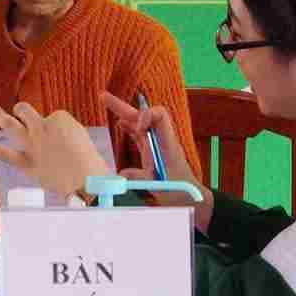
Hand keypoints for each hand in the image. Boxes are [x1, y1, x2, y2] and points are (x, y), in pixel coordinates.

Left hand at [0, 103, 110, 200]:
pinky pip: (5, 154)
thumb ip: (66, 133)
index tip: (63, 138)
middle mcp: (42, 127)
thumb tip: (57, 137)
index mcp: (60, 118)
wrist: (85, 180)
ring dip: (0, 117)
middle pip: (25, 111)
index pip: (53, 117)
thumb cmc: (90, 162)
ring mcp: (32, 144)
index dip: (56, 127)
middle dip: (20, 110)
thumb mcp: (82, 137)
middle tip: (18, 109)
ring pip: (11, 125)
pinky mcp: (26, 163)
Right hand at [103, 92, 214, 230]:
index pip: (160, 116)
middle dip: (124, 106)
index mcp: (167, 143)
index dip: (146, 114)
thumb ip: (138, 178)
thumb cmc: (180, 192)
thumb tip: (119, 174)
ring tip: (106, 104)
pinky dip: (129, 127)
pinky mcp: (153, 152)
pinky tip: (120, 124)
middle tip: (103, 96)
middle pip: (144, 116)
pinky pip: (140, 134)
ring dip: (124, 114)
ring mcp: (157, 144)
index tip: (136, 126)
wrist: (192, 198)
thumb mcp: (158, 186)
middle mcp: (162, 140)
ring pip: (140, 123)